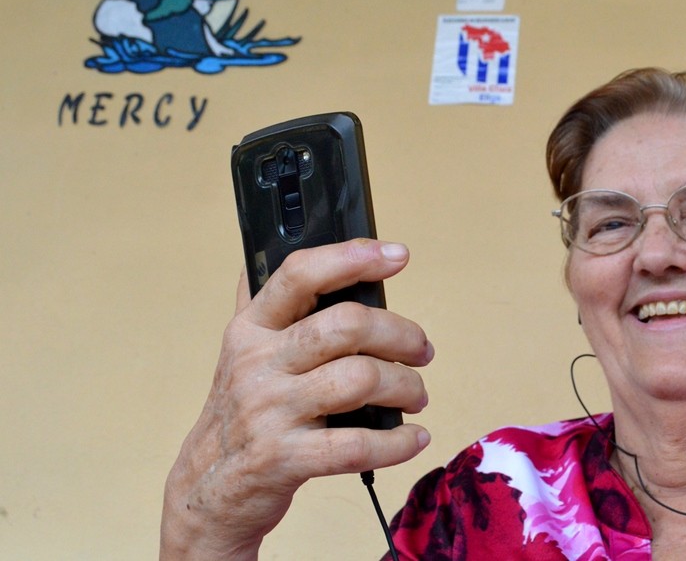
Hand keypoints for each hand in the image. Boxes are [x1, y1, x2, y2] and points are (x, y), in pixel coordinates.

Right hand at [160, 240, 432, 559]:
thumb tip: (266, 252)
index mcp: (251, 329)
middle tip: (421, 350)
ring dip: (405, 386)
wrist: (207, 490)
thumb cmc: (239, 413)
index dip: (351, 258)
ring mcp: (270, 412)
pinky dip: (397, 442)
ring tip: (416, 396)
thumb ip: (259, 306)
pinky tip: (413, 439)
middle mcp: (259, 364)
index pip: (300, 275)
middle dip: (400, 334)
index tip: (396, 255)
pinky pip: (356, 446)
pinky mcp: (285, 459)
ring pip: (360, 379)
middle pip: (347, 325)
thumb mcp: (240, 353)